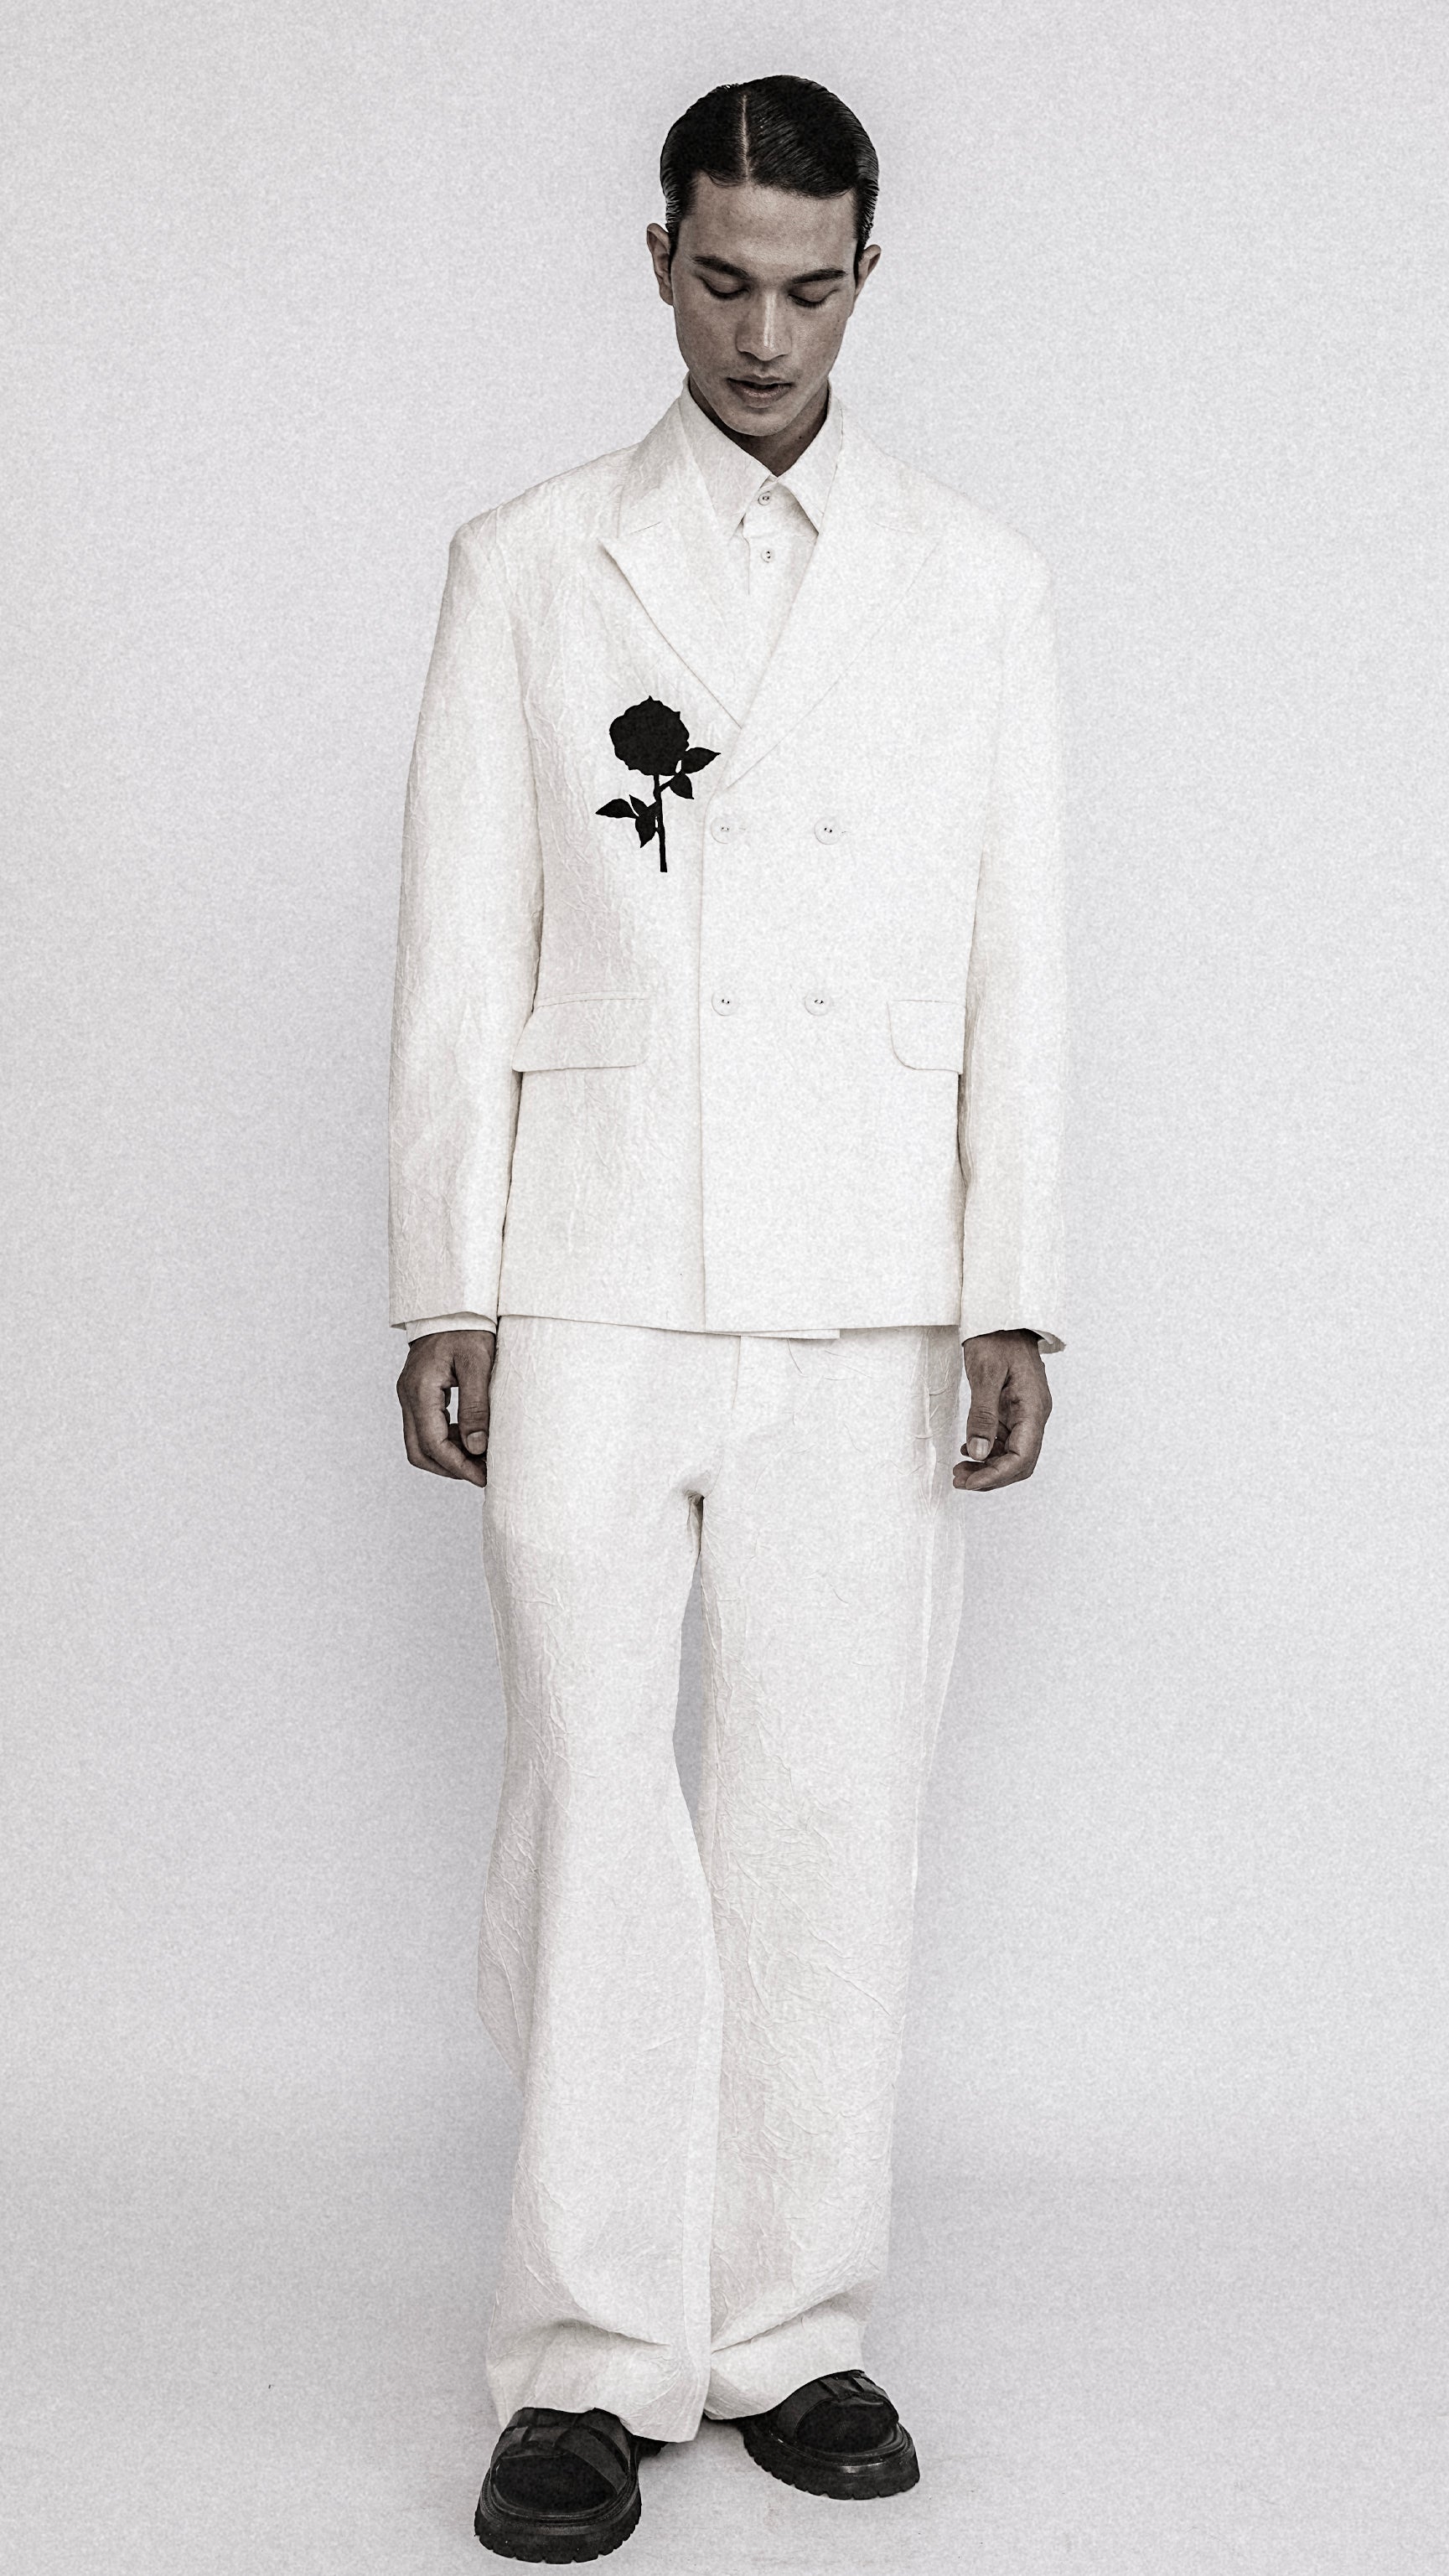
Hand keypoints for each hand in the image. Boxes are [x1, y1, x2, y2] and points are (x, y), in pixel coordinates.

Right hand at [396, 1328, 496, 1486]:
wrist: (453, 1301)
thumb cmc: (468, 1326)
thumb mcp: (478, 1364)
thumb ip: (476, 1407)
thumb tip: (476, 1447)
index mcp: (420, 1390)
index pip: (433, 1444)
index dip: (458, 1466)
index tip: (483, 1477)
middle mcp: (408, 1395)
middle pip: (419, 1451)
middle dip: (449, 1468)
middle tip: (481, 1474)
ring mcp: (409, 1394)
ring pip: (420, 1442)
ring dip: (448, 1456)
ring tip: (480, 1458)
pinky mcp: (417, 1392)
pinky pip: (425, 1427)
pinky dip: (446, 1440)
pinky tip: (471, 1438)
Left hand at [955, 1329, 1052, 1491]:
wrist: (1003, 1317)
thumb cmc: (996, 1338)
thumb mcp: (985, 1374)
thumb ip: (982, 1415)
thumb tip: (977, 1452)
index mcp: (1033, 1408)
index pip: (1022, 1457)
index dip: (996, 1475)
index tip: (970, 1482)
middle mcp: (1034, 1415)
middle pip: (1020, 1462)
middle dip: (991, 1477)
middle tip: (960, 1480)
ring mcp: (1026, 1414)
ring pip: (1012, 1455)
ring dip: (987, 1467)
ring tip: (960, 1471)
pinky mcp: (1015, 1411)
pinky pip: (1005, 1441)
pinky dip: (987, 1452)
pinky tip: (967, 1451)